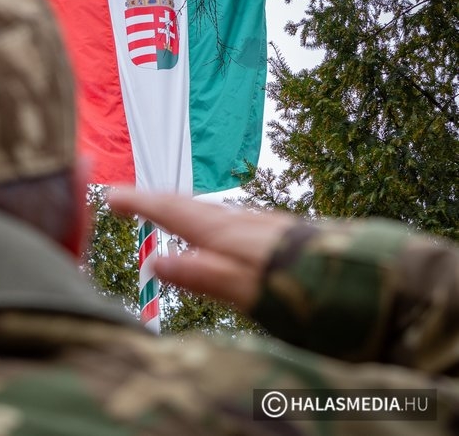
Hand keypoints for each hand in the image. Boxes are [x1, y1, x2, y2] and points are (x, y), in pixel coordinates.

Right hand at [107, 188, 297, 311]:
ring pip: (213, 212)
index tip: (109, 194)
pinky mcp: (283, 236)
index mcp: (229, 235)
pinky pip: (232, 221)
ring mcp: (265, 227)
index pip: (173, 211)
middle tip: (125, 200)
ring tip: (162, 212)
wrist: (376, 280)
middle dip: (154, 201)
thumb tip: (156, 261)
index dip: (140, 203)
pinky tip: (220, 232)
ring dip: (182, 209)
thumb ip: (205, 276)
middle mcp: (245, 223)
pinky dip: (209, 221)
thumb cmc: (311, 291)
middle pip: (190, 206)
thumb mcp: (252, 291)